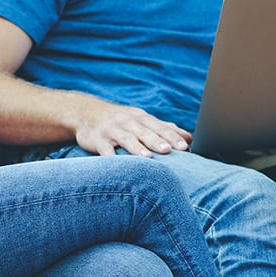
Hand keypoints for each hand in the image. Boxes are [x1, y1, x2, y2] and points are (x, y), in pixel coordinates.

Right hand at [74, 100, 190, 157]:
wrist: (85, 112)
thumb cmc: (120, 120)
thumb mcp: (141, 120)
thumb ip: (164, 128)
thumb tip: (189, 137)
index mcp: (140, 118)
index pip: (159, 127)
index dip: (172, 137)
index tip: (185, 147)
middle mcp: (127, 121)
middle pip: (144, 132)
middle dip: (156, 140)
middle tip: (168, 150)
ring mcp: (111, 129)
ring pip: (126, 138)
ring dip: (136, 147)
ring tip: (147, 157)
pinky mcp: (96, 138)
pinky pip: (104, 148)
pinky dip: (109, 156)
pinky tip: (116, 164)